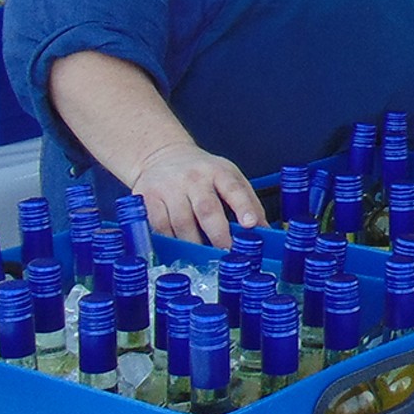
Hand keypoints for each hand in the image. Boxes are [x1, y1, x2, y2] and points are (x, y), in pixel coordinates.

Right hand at [127, 142, 266, 248]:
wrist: (161, 155)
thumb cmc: (201, 172)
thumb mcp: (228, 176)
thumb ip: (248, 201)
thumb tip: (265, 231)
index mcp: (218, 171)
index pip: (234, 189)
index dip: (243, 207)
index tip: (250, 225)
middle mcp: (193, 178)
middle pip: (206, 209)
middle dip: (218, 235)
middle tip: (227, 253)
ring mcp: (169, 188)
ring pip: (182, 223)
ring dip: (195, 244)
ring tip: (205, 258)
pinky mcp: (147, 198)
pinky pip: (160, 227)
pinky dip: (170, 242)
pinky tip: (178, 250)